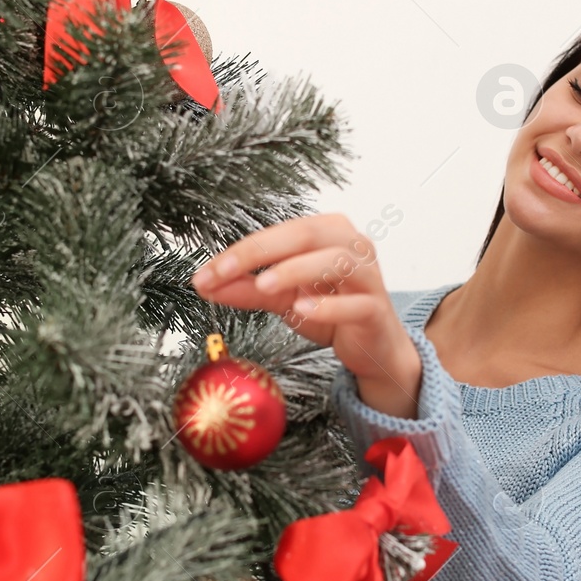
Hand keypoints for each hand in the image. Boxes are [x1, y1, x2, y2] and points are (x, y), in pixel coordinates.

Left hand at [189, 214, 421, 418]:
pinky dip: (328, 306)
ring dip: (296, 270)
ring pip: (336, 261)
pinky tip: (302, 310)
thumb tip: (204, 284)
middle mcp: (353, 245)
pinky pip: (356, 304)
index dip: (242, 249)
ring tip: (264, 285)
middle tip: (226, 271)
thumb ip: (247, 289)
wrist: (373, 347)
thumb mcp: (283, 298)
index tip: (208, 272)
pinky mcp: (376, 310)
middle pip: (307, 234)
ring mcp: (368, 276)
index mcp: (328, 232)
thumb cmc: (332, 311)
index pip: (280, 232)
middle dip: (261, 251)